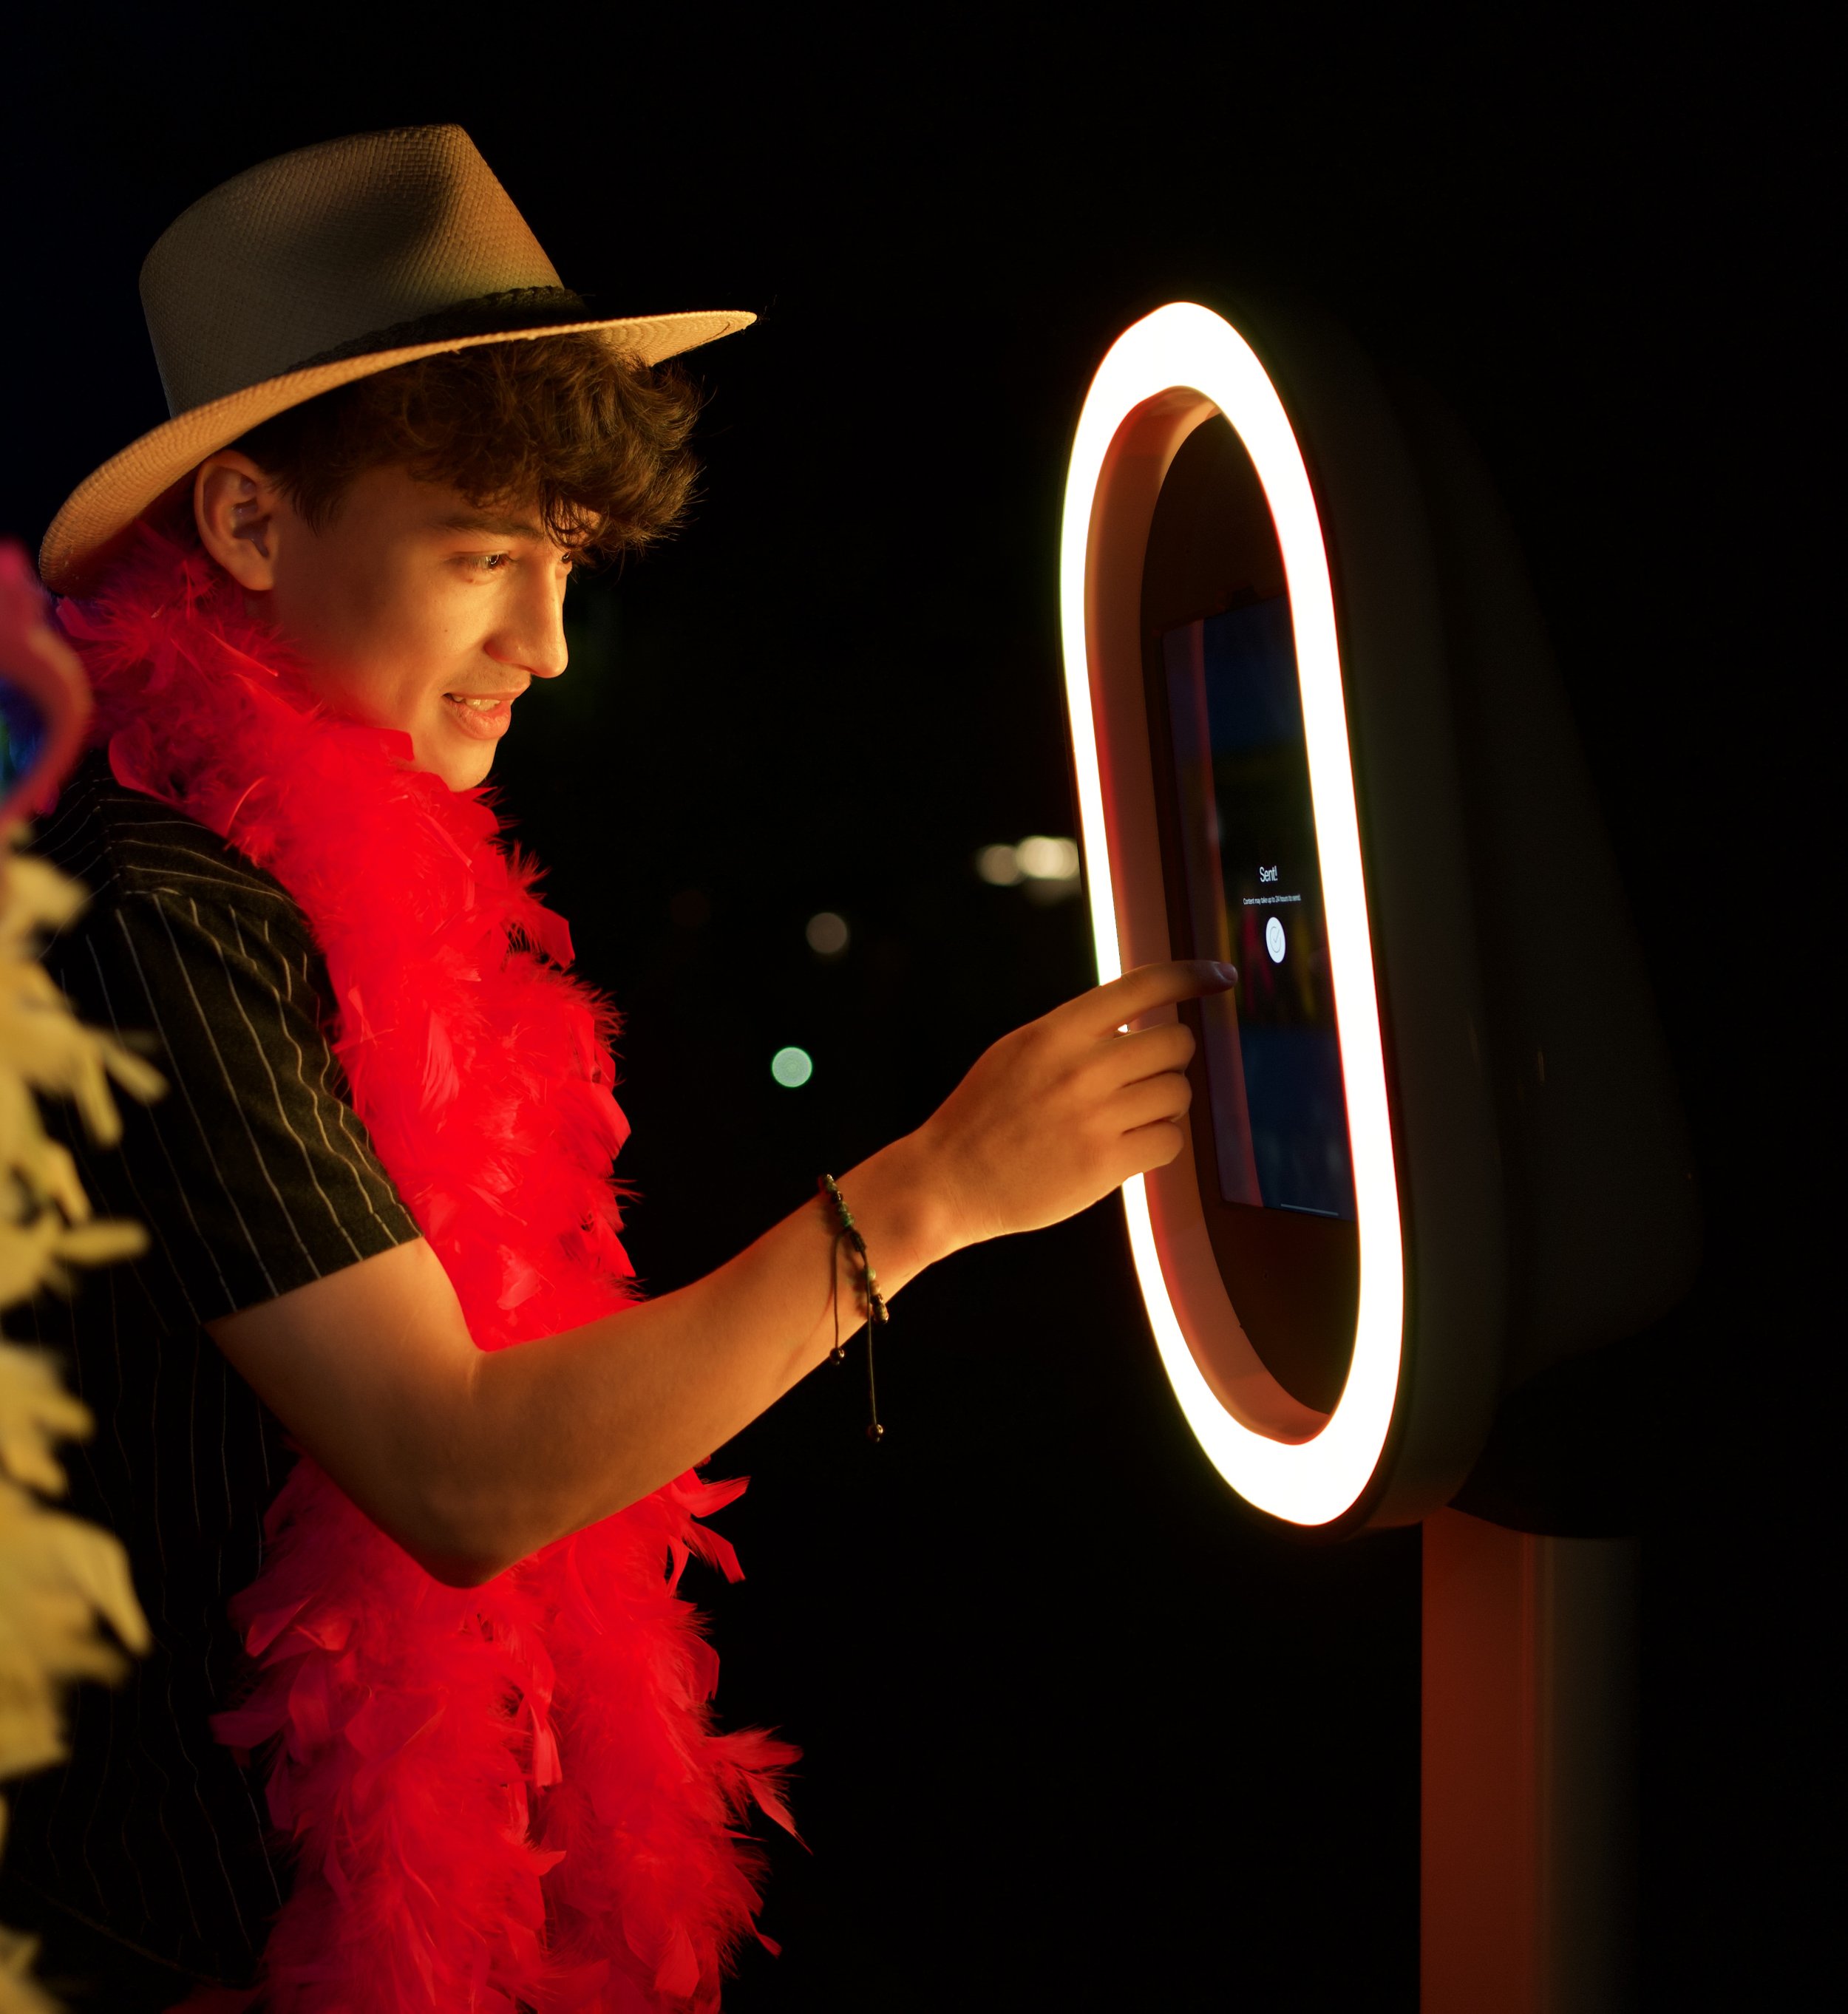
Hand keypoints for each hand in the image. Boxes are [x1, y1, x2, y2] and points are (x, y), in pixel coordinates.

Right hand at [915, 959, 1236, 1250]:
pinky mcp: (1105, 1164)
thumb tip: (1135, 1024)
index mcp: (1058, 1031)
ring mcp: (1095, 1117)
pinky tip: (1130, 1145)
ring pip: (1179, 1092)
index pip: (1144, 986)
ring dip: (1166, 1102)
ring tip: (1131, 1114)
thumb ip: (1074, 1032)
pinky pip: (1170, 1140)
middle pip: (1175, 1042)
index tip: (1219, 975)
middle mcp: (1081, 1068)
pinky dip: (1160, 1141)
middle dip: (1170, 1058)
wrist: (949, 1180)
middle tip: (1144, 1075)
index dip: (1191, 975)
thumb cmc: (984, 1115)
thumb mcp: (1019, 1050)